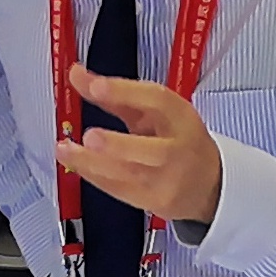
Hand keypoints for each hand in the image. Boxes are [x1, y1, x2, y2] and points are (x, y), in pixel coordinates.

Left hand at [58, 66, 228, 226]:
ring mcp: (169, 179)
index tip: (96, 86)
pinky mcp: (156, 201)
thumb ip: (114, 94)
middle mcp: (178, 149)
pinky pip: (121, 190)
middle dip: (118, 144)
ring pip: (131, 174)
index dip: (127, 92)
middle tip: (90, 136)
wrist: (209, 185)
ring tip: (66, 149)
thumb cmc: (178, 140)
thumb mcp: (153, 112)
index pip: (158, 101)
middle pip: (153, 150)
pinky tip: (76, 165)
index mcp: (181, 117)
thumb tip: (75, 75)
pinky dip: (94, 177)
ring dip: (93, 163)